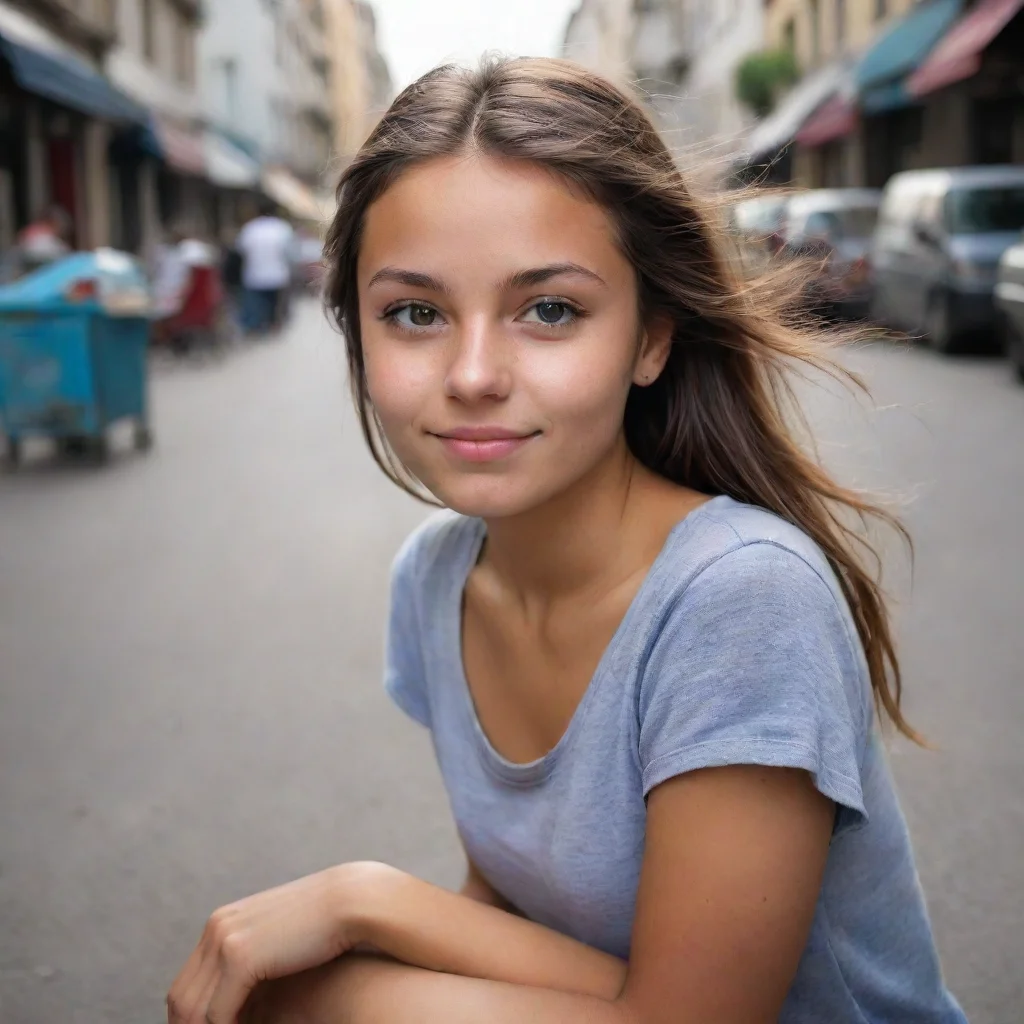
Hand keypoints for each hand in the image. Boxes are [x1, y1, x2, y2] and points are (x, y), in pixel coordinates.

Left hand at [167, 862, 379, 1023]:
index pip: (187, 983)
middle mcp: (217, 928)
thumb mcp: (281, 940)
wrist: (353, 901)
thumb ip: (261, 959)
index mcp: (223, 922)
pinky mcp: (241, 958)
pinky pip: (216, 1015)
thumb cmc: (327, 926)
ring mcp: (226, 941)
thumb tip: (253, 995)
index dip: (191, 1018)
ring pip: (193, 1010)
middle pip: (181, 998)